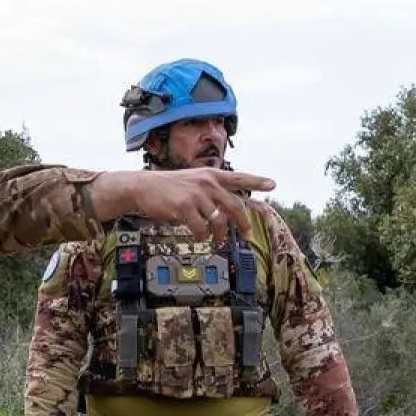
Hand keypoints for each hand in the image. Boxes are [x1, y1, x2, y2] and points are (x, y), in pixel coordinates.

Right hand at [92, 167, 275, 239]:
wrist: (142, 187)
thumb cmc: (168, 187)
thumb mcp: (192, 181)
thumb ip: (209, 191)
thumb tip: (224, 209)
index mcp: (210, 175)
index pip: (239, 177)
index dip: (257, 180)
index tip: (273, 184)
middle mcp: (207, 182)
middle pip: (235, 205)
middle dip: (243, 223)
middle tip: (246, 234)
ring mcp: (196, 195)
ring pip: (219, 220)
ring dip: (220, 234)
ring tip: (217, 241)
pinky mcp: (184, 207)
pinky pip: (201, 228)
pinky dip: (203, 237)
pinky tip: (200, 238)